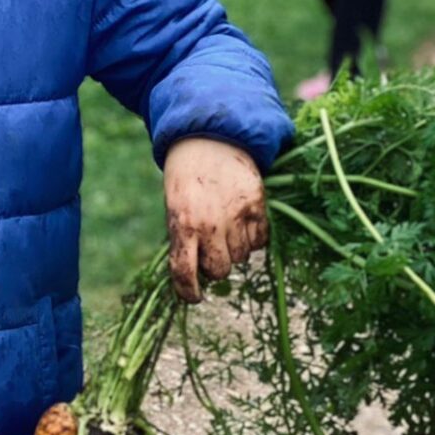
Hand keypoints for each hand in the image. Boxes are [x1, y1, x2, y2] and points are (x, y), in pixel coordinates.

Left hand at [163, 138, 268, 303]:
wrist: (209, 137)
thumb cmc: (186, 178)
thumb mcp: (174, 208)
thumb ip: (183, 240)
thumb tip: (193, 276)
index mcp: (183, 224)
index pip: (185, 273)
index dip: (188, 292)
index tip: (193, 297)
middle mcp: (210, 223)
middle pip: (220, 270)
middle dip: (215, 266)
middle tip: (211, 249)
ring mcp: (237, 214)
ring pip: (242, 257)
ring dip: (234, 250)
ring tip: (226, 227)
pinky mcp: (258, 204)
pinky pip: (260, 241)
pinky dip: (253, 238)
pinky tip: (243, 222)